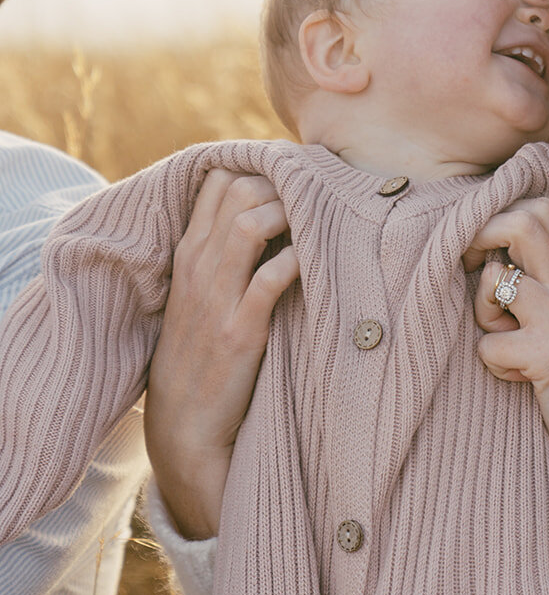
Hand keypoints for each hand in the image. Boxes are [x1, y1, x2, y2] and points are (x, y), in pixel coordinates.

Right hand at [145, 170, 298, 538]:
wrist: (183, 426)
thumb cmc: (203, 353)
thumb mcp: (203, 294)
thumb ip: (229, 253)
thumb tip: (279, 213)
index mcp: (189, 253)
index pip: (218, 179)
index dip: (261, 168)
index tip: (297, 178)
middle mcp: (198, 267)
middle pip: (238, 189)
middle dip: (282, 183)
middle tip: (315, 198)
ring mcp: (216, 298)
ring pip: (249, 222)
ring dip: (290, 213)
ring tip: (318, 223)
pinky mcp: (238, 332)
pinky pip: (269, 278)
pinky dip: (297, 259)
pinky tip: (314, 261)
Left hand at [463, 199, 548, 502]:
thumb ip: (544, 284)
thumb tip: (486, 257)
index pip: (540, 210)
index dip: (499, 219)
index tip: (483, 252)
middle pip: (520, 223)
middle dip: (479, 240)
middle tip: (471, 273)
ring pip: (494, 283)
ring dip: (483, 316)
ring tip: (508, 344)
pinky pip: (488, 344)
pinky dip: (493, 365)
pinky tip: (522, 380)